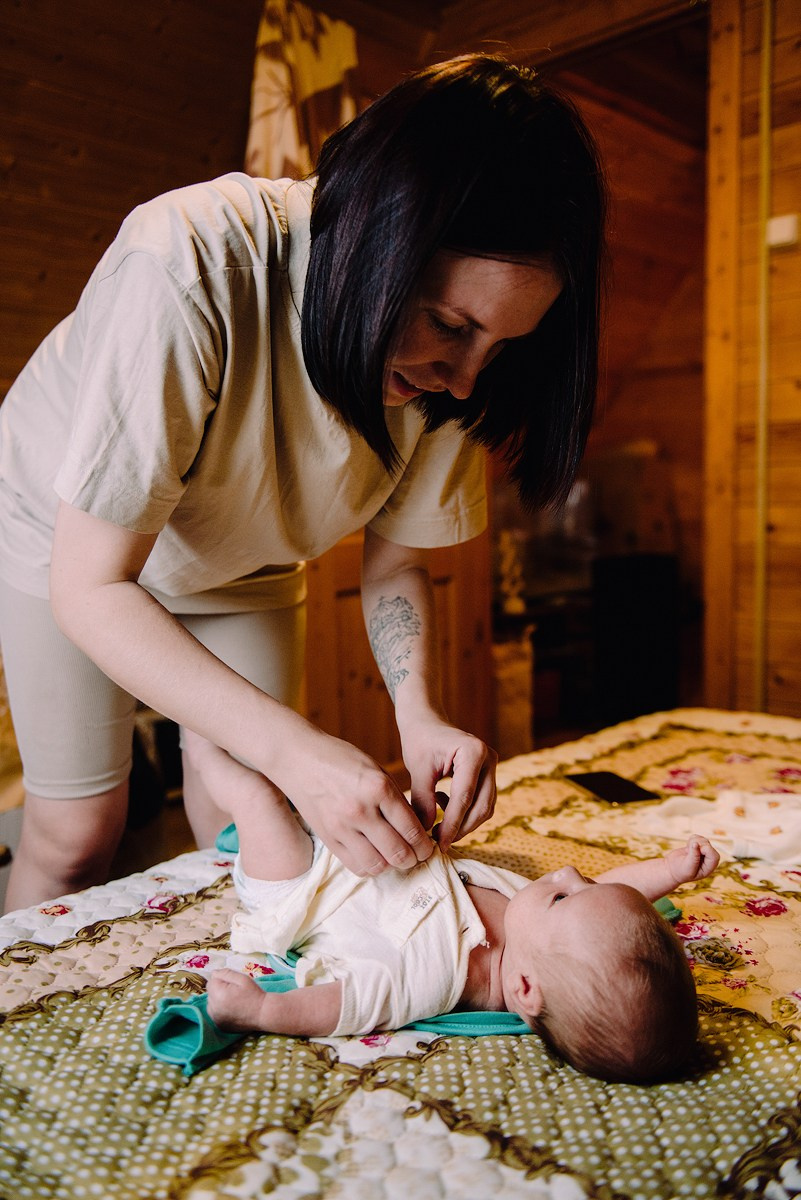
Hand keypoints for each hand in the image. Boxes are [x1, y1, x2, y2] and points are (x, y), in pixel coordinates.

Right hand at [270, 719, 432, 875]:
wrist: (299, 758)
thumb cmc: (341, 759)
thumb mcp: (376, 770)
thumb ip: (395, 799)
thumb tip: (415, 829)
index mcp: (378, 788)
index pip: (412, 829)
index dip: (425, 845)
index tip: (428, 847)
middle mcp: (361, 810)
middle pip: (398, 852)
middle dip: (414, 858)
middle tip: (417, 855)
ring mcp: (342, 826)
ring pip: (378, 865)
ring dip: (391, 865)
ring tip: (395, 856)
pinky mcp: (328, 838)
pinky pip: (356, 866)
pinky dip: (370, 866)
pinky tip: (375, 856)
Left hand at [399, 714, 496, 852]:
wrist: (426, 721)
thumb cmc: (420, 740)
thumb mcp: (418, 769)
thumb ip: (422, 800)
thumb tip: (425, 833)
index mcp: (473, 752)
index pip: (464, 797)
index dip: (452, 824)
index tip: (438, 843)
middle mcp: (489, 758)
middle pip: (481, 806)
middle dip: (461, 828)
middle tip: (438, 841)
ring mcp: (491, 766)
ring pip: (484, 807)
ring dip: (464, 822)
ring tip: (437, 824)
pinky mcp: (488, 774)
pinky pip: (482, 801)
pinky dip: (464, 811)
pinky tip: (441, 802)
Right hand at [666, 835, 719, 885]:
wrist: (672, 869)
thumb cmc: (681, 872)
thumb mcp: (688, 868)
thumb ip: (693, 857)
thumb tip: (696, 843)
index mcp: (709, 867)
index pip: (714, 856)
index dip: (706, 850)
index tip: (695, 850)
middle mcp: (708, 859)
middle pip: (708, 846)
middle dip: (698, 844)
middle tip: (688, 850)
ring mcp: (703, 851)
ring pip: (703, 840)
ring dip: (694, 841)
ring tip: (688, 850)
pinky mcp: (698, 845)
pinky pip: (697, 837)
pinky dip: (691, 839)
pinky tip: (688, 848)